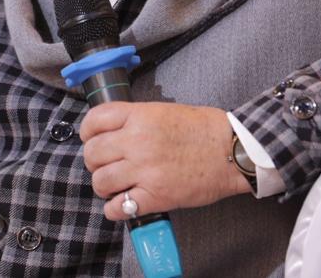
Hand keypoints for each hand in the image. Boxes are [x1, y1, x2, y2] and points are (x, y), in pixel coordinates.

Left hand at [79, 102, 249, 220]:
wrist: (233, 150)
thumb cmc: (204, 129)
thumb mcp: (163, 111)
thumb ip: (135, 119)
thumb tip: (112, 131)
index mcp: (139, 116)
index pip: (94, 121)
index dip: (88, 132)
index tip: (92, 138)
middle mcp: (137, 142)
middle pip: (92, 154)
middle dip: (95, 161)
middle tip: (107, 164)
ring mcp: (145, 170)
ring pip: (100, 181)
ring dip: (104, 186)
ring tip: (117, 184)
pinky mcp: (155, 196)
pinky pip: (117, 208)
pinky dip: (115, 209)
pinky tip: (124, 203)